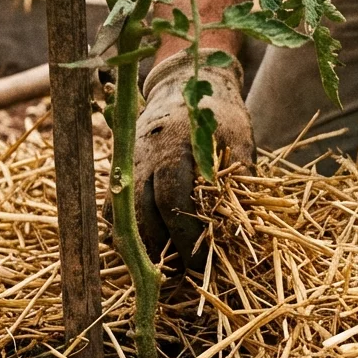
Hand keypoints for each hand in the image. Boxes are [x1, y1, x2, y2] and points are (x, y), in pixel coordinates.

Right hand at [129, 50, 253, 267]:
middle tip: (181, 276)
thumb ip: (241, 177)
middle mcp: (142, 155)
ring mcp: (126, 162)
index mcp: (173, 145)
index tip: (200, 262)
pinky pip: (113, 208)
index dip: (186, 235)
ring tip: (162, 270)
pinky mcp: (119, 169)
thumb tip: (244, 224)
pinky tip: (145, 251)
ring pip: (122, 214)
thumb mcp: (239, 138)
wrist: (181, 82)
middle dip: (161, 250)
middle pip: (141, 214)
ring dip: (141, 246)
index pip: (173, 199)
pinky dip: (126, 231)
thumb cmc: (216, 112)